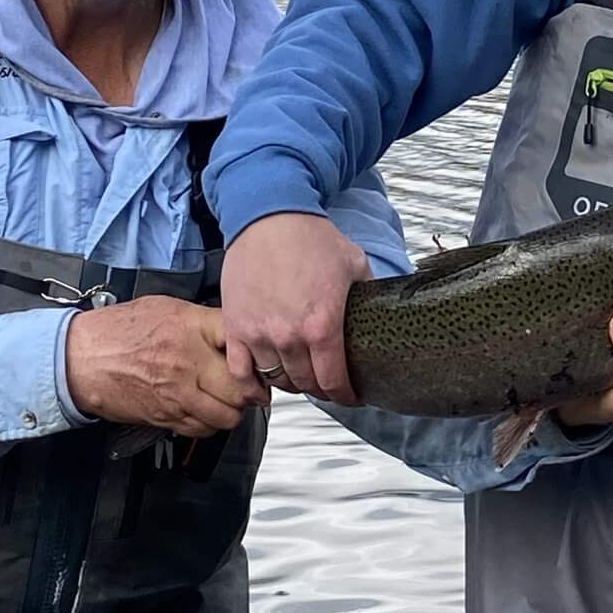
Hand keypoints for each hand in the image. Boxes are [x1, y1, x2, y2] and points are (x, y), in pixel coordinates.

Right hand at [65, 299, 254, 436]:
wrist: (80, 359)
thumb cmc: (118, 331)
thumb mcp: (165, 308)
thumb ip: (203, 321)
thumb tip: (234, 331)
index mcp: (190, 327)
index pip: (241, 340)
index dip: (256, 351)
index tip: (258, 356)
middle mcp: (187, 363)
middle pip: (242, 388)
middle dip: (252, 389)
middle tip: (252, 385)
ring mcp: (177, 394)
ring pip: (227, 416)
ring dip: (233, 410)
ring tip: (228, 399)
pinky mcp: (166, 417)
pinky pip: (202, 429)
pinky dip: (210, 424)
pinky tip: (205, 409)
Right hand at [220, 212, 368, 403]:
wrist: (268, 216)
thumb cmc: (311, 237)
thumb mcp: (355, 264)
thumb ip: (367, 294)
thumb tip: (377, 313)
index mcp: (323, 327)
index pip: (334, 382)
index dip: (346, 396)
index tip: (351, 396)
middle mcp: (289, 337)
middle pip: (306, 385)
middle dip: (321, 388)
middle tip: (327, 382)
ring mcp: (259, 334)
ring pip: (277, 380)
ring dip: (291, 382)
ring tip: (300, 375)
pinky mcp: (235, 327)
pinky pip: (240, 372)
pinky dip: (252, 383)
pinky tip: (264, 382)